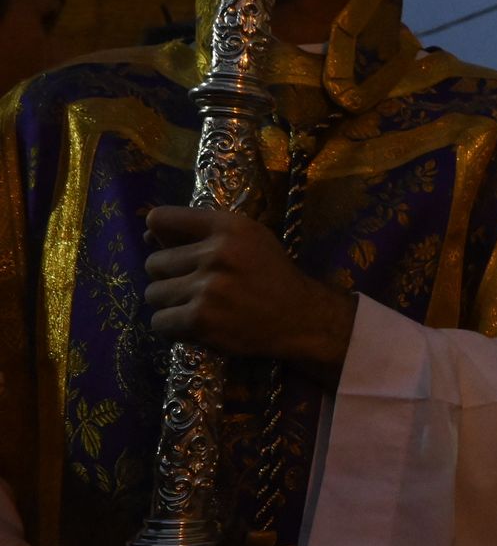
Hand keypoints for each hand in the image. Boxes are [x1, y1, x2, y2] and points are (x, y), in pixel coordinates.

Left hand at [143, 206, 355, 383]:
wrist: (300, 318)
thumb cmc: (270, 275)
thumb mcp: (247, 239)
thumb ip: (202, 234)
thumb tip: (146, 236)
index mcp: (229, 227)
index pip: (161, 219)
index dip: (158, 234)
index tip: (169, 248)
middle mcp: (217, 253)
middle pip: (153, 262)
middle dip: (168, 276)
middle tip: (193, 285)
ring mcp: (208, 288)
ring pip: (153, 294)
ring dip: (170, 303)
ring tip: (197, 306)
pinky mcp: (201, 321)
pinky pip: (159, 322)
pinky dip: (173, 327)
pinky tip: (197, 324)